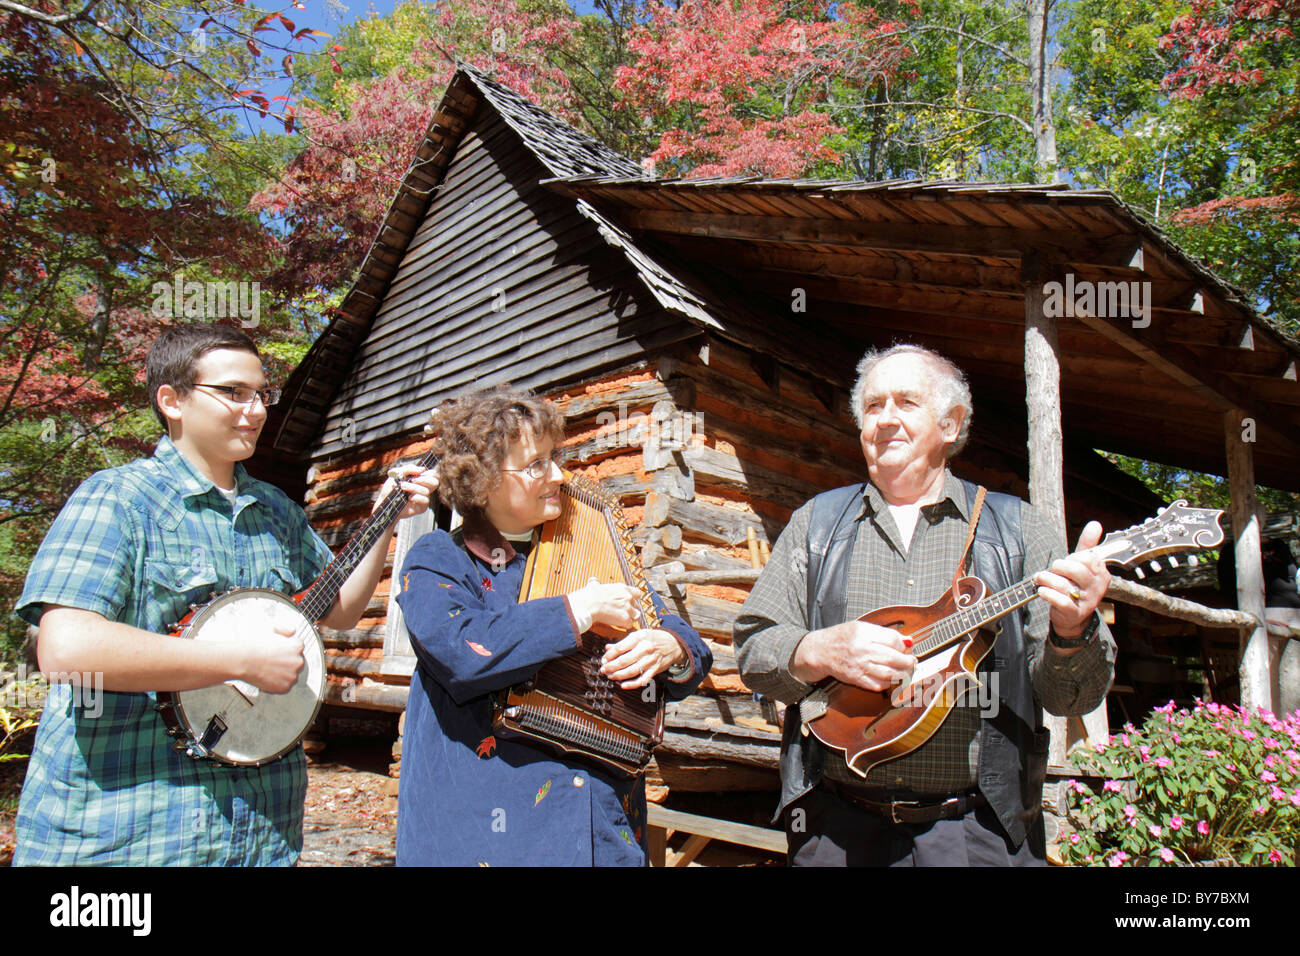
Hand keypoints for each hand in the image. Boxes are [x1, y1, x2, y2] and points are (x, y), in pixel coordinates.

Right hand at [237, 624, 305, 693]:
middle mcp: (298, 661)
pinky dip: (277, 684)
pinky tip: (268, 677)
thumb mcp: (271, 630)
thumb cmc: (255, 646)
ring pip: (291, 676)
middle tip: (272, 662)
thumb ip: (285, 629)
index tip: (278, 652)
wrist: (244, 660)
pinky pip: (285, 686)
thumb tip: (293, 631)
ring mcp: (293, 676)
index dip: (286, 651)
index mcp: (298, 646)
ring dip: (283, 674)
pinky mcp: (285, 687)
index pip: (298, 649)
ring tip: (268, 670)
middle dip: (287, 663)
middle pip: (296, 663)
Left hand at [376, 464, 439, 519]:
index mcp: (421, 479)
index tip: (417, 474)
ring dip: (413, 488)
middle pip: (435, 482)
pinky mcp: (422, 507)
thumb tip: (422, 469)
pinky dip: (416, 498)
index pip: (433, 475)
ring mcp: (423, 498)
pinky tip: (409, 498)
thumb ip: (409, 469)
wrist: (385, 502)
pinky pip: (425, 500)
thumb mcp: (397, 474)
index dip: (428, 473)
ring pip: (427, 491)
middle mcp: (424, 488)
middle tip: (412, 480)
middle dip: (423, 480)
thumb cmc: (391, 488)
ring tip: (403, 487)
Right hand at [568, 578, 640, 630]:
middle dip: (631, 609)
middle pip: (637, 605)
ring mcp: (628, 608)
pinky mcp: (625, 619)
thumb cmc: (589, 596)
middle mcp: (628, 597)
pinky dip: (624, 626)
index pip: (637, 593)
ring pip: (636, 615)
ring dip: (630, 618)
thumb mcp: (594, 585)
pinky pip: (630, 625)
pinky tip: (618, 624)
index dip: (633, 598)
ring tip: (621, 620)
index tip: (628, 601)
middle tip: (621, 612)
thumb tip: (594, 581)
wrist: (588, 606)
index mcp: (622, 588)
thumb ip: (597, 583)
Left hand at [600, 629, 684, 688]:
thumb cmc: (653, 638)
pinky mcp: (655, 669)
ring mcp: (651, 660)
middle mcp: (645, 649)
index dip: (609, 655)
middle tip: (603, 670)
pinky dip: (632, 684)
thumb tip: (607, 648)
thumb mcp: (638, 635)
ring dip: (619, 675)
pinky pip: (643, 679)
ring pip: (632, 671)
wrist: (674, 643)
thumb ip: (623, 643)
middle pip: (624, 660)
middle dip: (611, 666)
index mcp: (639, 638)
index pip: (620, 647)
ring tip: (610, 676)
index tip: (603, 659)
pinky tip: (623, 685)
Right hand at [792, 619, 913, 691]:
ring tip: (905, 671)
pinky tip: (889, 678)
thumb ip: (884, 633)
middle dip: (907, 662)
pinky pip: (878, 685)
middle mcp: (862, 650)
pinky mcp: (856, 679)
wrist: (820, 651)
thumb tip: (907, 641)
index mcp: (864, 633)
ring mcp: (859, 666)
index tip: (906, 647)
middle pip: (893, 658)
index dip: (903, 645)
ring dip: (901, 674)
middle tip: (911, 662)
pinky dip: (888, 683)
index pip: (892, 640)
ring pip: (889, 674)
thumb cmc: (841, 637)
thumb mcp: (862, 627)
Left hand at [1034, 520, 1109, 639]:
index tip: (1066, 562)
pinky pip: (1060, 600)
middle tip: (1051, 570)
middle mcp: (1097, 587)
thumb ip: (1087, 545)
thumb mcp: (1083, 565)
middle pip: (1075, 569)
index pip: (1087, 557)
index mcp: (1101, 573)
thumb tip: (1095, 524)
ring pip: (1064, 584)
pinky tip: (1042, 591)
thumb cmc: (1076, 586)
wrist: (1073, 618)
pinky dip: (1047, 593)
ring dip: (1046, 579)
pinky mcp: (1075, 612)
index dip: (1071, 558)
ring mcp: (1087, 601)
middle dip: (1058, 567)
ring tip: (1040, 579)